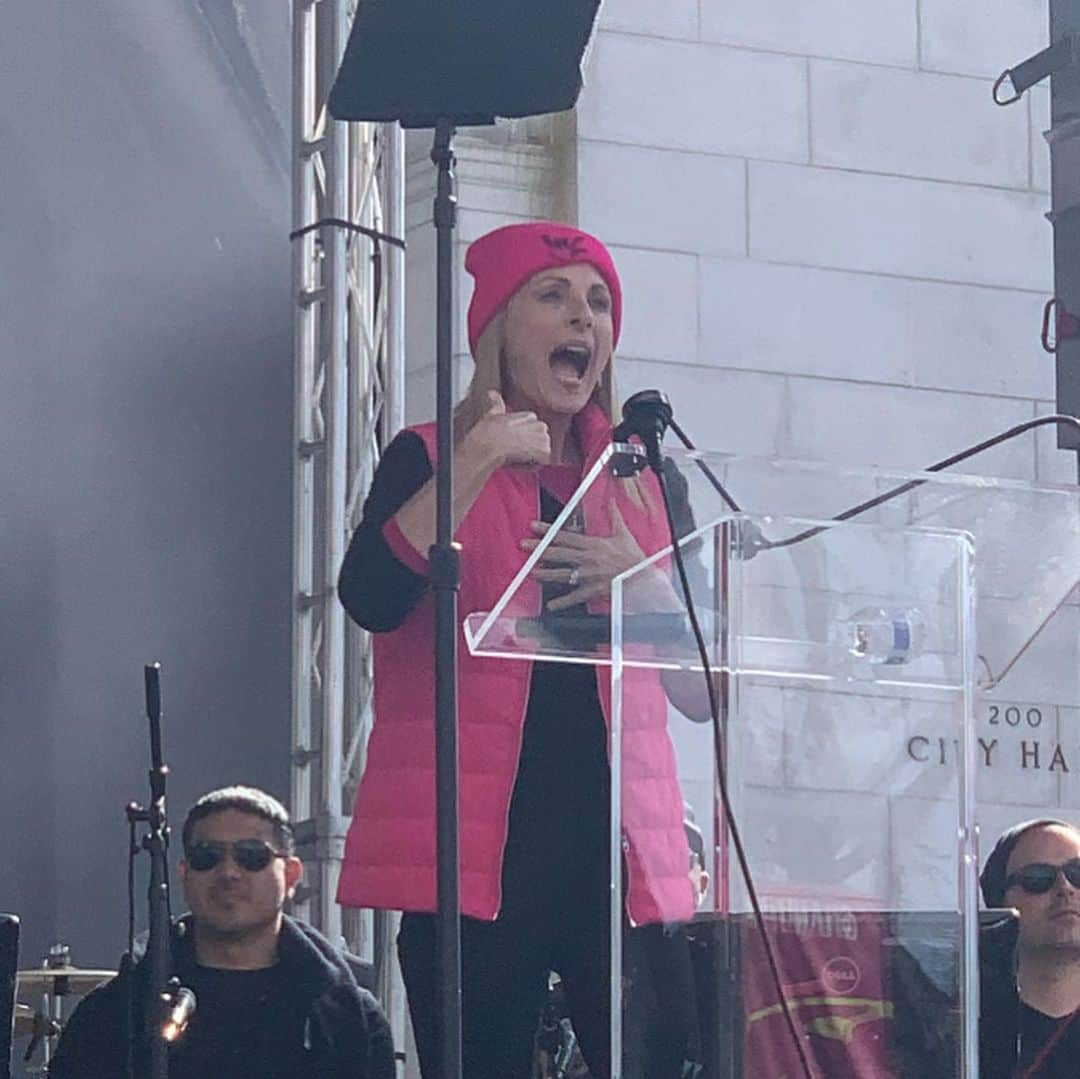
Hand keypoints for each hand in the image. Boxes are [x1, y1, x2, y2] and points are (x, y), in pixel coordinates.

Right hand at [464, 390, 550, 468]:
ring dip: (531, 456)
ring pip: (541, 451)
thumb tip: (492, 394)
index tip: (513, 442)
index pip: (533, 429)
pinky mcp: (544, 454)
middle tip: (514, 451)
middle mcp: (540, 426)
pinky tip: (519, 461)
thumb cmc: (487, 433)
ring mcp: (544, 440)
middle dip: (530, 447)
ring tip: (516, 456)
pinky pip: (542, 462)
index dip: (522, 438)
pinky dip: (531, 465)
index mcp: (530, 416)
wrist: (488, 448)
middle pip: (540, 440)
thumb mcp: (492, 414)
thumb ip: (496, 403)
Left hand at [522, 503, 650, 610]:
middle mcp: (587, 559)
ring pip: (562, 574)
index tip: (533, 527)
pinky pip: (574, 597)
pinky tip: (550, 604)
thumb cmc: (634, 558)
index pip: (565, 536)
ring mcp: (588, 575)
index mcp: (592, 544)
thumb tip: (611, 501)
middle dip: (539, 549)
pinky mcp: (592, 590)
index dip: (547, 531)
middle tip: (524, 546)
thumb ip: (614, 517)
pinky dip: (562, 602)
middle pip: (558, 553)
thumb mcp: (624, 534)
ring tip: (532, 572)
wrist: (643, 578)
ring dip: (545, 573)